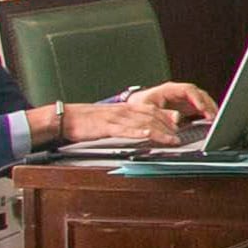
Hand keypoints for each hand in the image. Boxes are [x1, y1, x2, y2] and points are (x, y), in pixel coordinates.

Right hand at [58, 95, 181, 144]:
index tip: (179, 125)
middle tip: (179, 137)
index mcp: (126, 108)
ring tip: (171, 139)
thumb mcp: (113, 118)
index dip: (168, 117)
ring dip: (160, 132)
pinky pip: (124, 129)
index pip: (153, 110)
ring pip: (142, 123)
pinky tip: (147, 134)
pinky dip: (137, 131)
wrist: (67, 117)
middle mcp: (124, 110)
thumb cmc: (89, 120)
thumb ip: (129, 121)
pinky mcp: (106, 127)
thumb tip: (144, 128)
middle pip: (152, 117)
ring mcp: (116, 118)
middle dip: (168, 127)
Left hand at [133, 81, 217, 119]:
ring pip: (202, 100)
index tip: (202, 108)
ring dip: (209, 108)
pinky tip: (210, 119)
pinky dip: (206, 112)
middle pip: (199, 94)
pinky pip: (200, 107)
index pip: (188, 90)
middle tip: (213, 116)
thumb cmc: (140, 104)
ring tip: (214, 119)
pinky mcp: (185, 106)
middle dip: (208, 104)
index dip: (197, 98)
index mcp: (170, 89)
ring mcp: (183, 99)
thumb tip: (177, 117)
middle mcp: (179, 92)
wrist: (135, 106)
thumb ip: (163, 113)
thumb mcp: (148, 109)